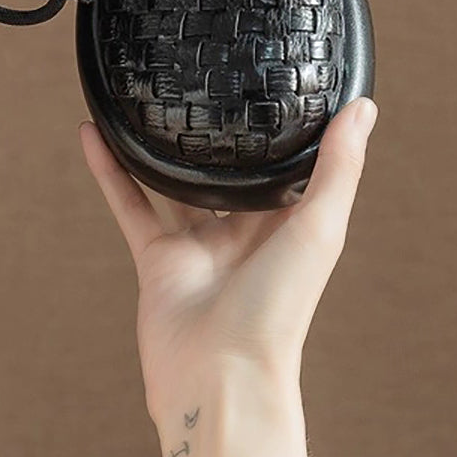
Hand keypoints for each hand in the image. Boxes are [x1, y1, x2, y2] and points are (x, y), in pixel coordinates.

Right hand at [80, 97, 377, 428]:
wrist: (219, 375)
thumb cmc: (279, 313)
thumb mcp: (320, 228)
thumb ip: (339, 168)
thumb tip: (363, 107)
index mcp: (288, 227)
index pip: (288, 166)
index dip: (284, 127)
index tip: (277, 81)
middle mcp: (244, 233)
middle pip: (230, 172)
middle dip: (219, 135)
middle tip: (207, 81)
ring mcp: (198, 245)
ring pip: (174, 182)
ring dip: (158, 145)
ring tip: (148, 99)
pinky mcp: (157, 257)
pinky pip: (130, 202)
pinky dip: (109, 169)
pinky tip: (93, 133)